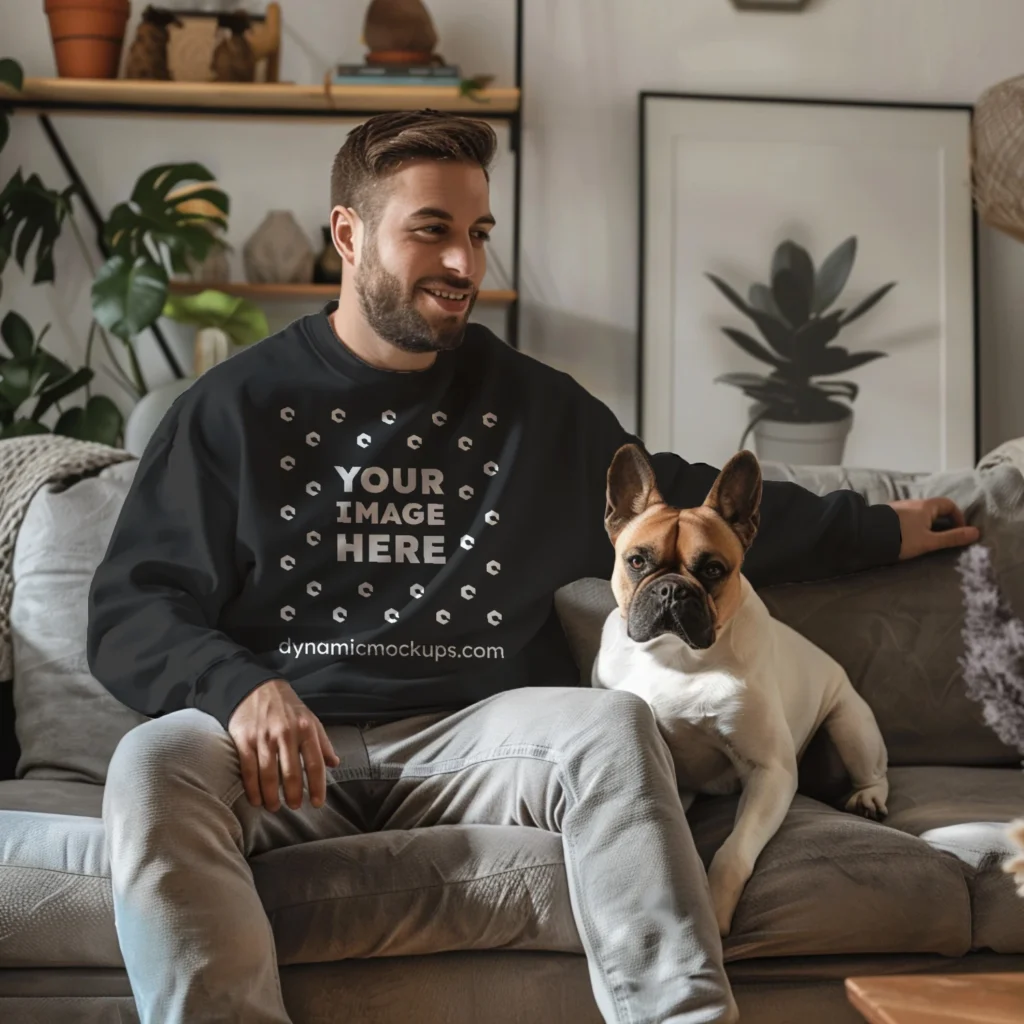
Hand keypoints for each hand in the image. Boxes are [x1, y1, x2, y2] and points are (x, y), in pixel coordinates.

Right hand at [228, 678, 339, 811]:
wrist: (256, 687)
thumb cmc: (287, 707)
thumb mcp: (311, 719)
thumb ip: (323, 743)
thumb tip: (335, 764)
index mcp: (306, 729)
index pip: (315, 763)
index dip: (317, 786)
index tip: (317, 803)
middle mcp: (286, 734)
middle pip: (291, 773)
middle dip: (294, 795)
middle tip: (295, 807)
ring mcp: (264, 737)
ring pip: (269, 775)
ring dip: (272, 796)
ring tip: (275, 807)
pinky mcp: (244, 740)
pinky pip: (249, 770)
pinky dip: (252, 788)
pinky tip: (256, 800)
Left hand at [888, 497, 979, 560]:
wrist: (867, 535)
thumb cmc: (902, 538)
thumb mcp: (929, 541)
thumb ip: (952, 538)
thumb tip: (976, 533)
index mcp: (926, 506)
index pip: (948, 504)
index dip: (958, 516)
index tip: (959, 531)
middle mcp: (913, 502)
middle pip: (934, 508)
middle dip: (942, 521)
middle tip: (944, 538)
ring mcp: (899, 507)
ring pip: (919, 513)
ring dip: (927, 524)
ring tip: (926, 540)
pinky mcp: (888, 514)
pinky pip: (907, 517)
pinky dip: (913, 525)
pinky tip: (908, 537)